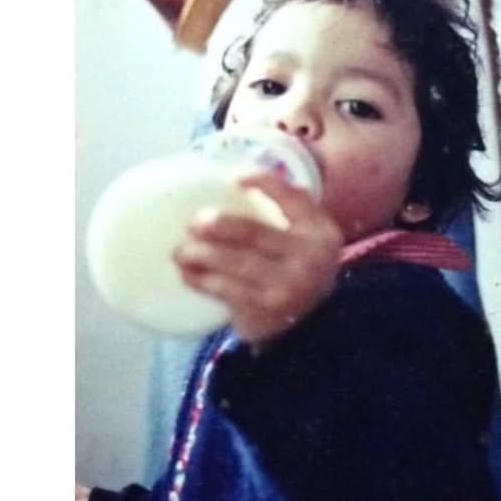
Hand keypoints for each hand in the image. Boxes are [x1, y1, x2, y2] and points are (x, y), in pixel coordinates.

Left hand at [173, 173, 342, 344]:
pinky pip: (226, 291)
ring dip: (201, 255)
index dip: (266, 184)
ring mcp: (287, 287)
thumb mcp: (306, 237)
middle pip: (255, 234)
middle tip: (193, 222)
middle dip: (220, 226)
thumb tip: (239, 178)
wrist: (309, 321)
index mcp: (320, 232)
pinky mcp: (265, 310)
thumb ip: (287, 211)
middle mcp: (309, 259)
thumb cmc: (296, 266)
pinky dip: (202, 280)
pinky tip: (188, 273)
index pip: (294, 199)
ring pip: (236, 263)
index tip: (236, 179)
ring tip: (181, 251)